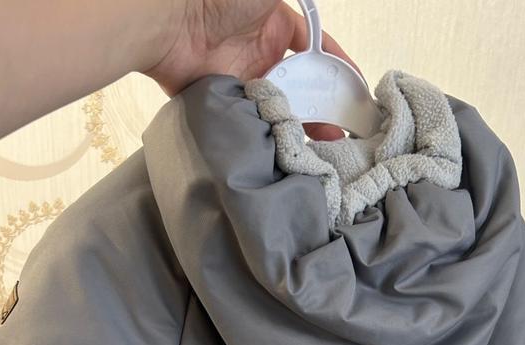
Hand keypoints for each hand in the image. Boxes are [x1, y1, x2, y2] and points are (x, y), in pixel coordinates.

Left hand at [141, 0, 359, 139]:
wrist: (167, 21)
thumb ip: (299, 10)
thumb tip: (318, 28)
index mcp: (275, 24)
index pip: (316, 49)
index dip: (338, 68)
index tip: (356, 93)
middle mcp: (261, 55)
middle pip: (300, 87)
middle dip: (324, 108)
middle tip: (343, 133)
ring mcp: (242, 81)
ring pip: (279, 109)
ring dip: (299, 126)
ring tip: (321, 149)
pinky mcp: (223, 103)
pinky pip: (252, 122)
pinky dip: (267, 134)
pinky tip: (285, 148)